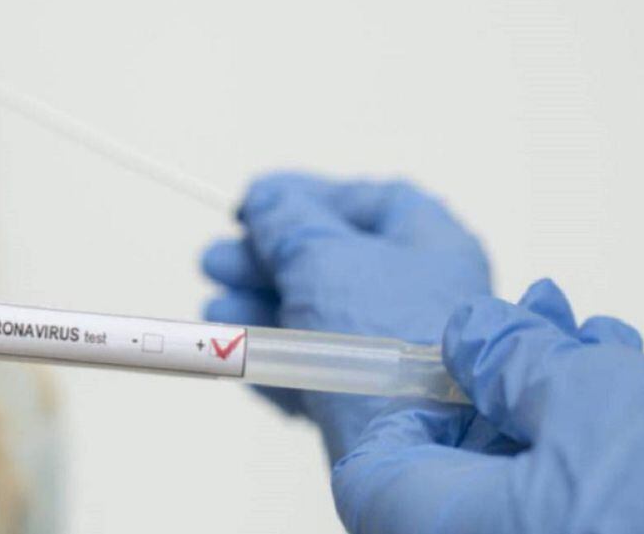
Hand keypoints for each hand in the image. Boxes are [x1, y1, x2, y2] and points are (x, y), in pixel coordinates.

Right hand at [201, 172, 490, 462]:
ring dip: (260, 307)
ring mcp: (397, 348)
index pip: (367, 202)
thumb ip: (285, 220)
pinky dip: (277, 353)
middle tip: (215, 261)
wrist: (410, 446)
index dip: (308, 197)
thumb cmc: (381, 331)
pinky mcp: (372, 397)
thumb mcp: (322, 256)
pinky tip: (237, 352)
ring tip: (214, 309)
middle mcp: (420, 294)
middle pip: (332, 260)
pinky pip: (319, 363)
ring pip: (319, 315)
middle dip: (267, 259)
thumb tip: (266, 199)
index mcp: (429, 245)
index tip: (256, 201)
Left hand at [332, 279, 643, 533]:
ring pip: (515, 476)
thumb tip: (466, 333)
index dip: (406, 405)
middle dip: (497, 377)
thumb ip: (509, 358)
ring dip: (549, 397)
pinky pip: (559, 505)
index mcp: (447, 528)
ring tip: (598, 343)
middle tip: (541, 320)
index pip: (370, 474)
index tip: (451, 360)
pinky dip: (583, 444)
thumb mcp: (592, 400)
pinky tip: (627, 392)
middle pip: (451, 465)